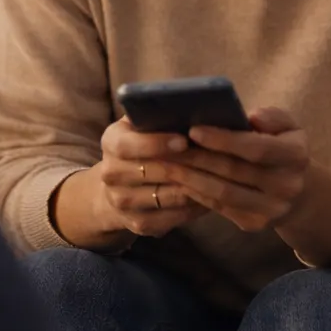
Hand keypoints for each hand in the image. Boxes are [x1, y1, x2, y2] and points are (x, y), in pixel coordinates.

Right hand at [87, 117, 208, 238]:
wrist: (118, 188)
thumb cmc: (142, 146)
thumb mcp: (142, 126)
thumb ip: (158, 115)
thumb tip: (191, 106)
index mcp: (111, 142)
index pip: (128, 144)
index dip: (157, 143)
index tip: (184, 140)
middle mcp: (110, 174)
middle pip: (151, 172)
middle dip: (186, 165)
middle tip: (216, 160)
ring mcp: (122, 202)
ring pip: (166, 197)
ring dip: (195, 188)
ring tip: (220, 177)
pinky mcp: (138, 224)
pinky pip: (172, 218)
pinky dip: (194, 208)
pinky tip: (211, 197)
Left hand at [161, 107, 310, 233]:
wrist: (299, 193)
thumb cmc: (282, 148)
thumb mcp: (288, 126)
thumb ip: (273, 117)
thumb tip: (252, 117)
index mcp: (296, 156)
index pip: (256, 148)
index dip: (223, 140)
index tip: (193, 130)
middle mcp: (287, 186)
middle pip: (234, 171)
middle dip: (198, 158)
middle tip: (168, 146)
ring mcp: (271, 209)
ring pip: (223, 193)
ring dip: (191, 178)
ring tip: (166, 163)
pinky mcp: (255, 224)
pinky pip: (220, 207)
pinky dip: (196, 193)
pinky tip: (178, 180)